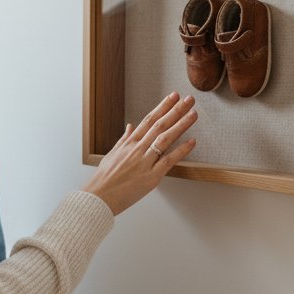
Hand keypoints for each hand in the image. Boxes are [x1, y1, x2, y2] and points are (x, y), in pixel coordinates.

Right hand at [83, 92, 196, 214]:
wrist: (99, 197)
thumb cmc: (104, 178)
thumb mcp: (112, 154)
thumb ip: (124, 139)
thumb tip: (130, 126)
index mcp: (129, 143)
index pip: (149, 120)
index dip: (163, 107)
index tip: (174, 97)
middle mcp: (137, 149)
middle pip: (160, 125)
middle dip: (176, 110)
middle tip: (189, 99)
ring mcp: (144, 162)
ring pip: (165, 139)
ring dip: (181, 125)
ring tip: (193, 113)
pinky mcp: (151, 177)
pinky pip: (168, 161)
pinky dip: (181, 150)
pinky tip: (192, 141)